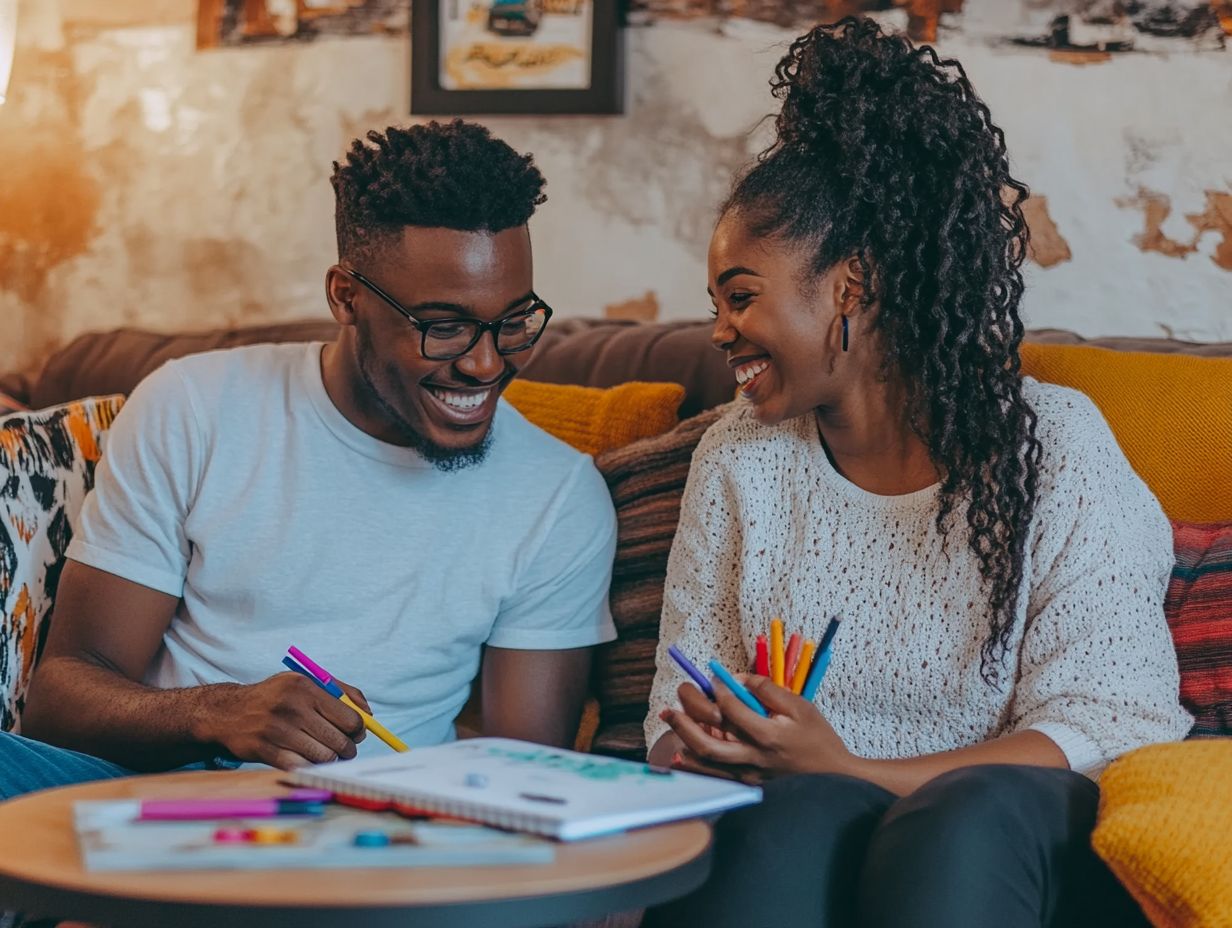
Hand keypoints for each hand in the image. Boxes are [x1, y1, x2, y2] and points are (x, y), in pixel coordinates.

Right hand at [201, 672, 368, 769]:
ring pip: (323, 757)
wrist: (228, 712)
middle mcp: (292, 707)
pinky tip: (307, 759)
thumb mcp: (306, 682)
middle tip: (344, 750)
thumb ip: (341, 692)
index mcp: (306, 687)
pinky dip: (310, 767)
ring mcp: (277, 730)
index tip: (356, 735)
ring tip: (326, 754)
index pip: (350, 718)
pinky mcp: (265, 750)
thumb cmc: (277, 697)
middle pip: (339, 742)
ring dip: (330, 760)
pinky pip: (302, 767)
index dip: (358, 731)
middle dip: (347, 750)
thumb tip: (369, 713)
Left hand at [659, 675, 854, 784]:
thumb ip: (768, 690)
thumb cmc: (818, 739)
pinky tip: (680, 753)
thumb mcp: (800, 707)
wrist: (835, 778)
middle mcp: (753, 757)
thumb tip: (738, 678)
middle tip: (679, 696)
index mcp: (768, 735)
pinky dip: (694, 765)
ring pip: (706, 761)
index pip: (732, 709)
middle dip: (687, 716)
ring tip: (670, 718)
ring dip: (683, 738)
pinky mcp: (747, 784)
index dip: (718, 690)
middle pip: (708, 741)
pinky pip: (714, 775)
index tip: (714, 678)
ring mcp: (748, 775)